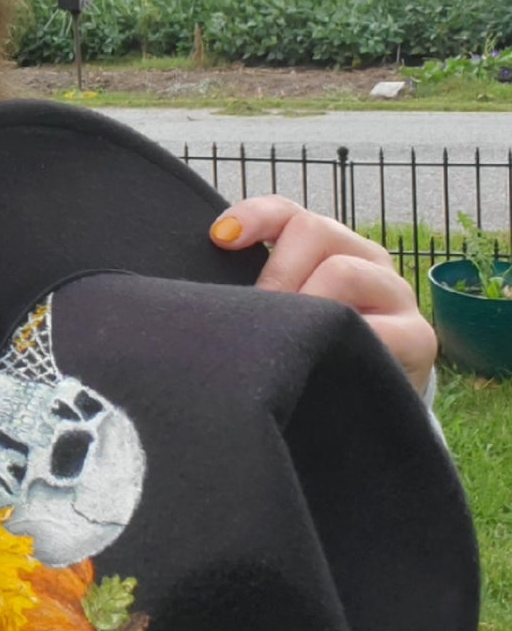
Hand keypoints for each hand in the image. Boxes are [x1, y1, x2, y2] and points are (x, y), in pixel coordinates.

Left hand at [210, 198, 436, 395]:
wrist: (362, 417)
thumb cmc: (311, 358)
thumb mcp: (281, 318)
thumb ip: (258, 290)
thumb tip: (212, 266)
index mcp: (330, 248)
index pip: (290, 213)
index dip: (255, 216)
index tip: (220, 237)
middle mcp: (367, 260)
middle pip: (314, 230)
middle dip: (277, 272)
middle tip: (260, 316)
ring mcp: (396, 294)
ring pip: (342, 271)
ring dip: (306, 305)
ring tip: (289, 342)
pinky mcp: (417, 337)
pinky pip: (374, 328)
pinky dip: (341, 341)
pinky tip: (323, 361)